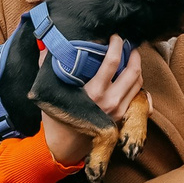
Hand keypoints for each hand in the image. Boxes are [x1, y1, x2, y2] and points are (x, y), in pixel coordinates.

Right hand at [41, 36, 142, 165]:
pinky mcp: (122, 118)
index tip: (115, 36)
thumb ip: (47, 65)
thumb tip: (44, 43)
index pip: (112, 62)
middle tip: (128, 44)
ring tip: (130, 57)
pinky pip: (138, 97)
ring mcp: (119, 112)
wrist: (65, 146)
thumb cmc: (57, 117)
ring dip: (137, 67)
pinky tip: (131, 77)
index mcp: (93, 93)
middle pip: (133, 71)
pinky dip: (137, 84)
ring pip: (138, 83)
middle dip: (133, 54)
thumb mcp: (49, 91)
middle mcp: (110, 102)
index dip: (117, 45)